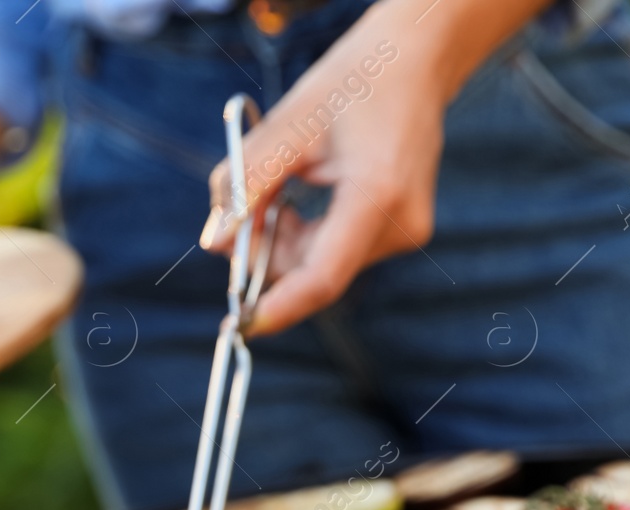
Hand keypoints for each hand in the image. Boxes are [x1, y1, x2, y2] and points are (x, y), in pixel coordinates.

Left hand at [200, 8, 443, 334]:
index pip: (322, 277)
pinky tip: (298, 201)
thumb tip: (215, 240)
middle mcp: (400, 225)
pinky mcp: (399, 234)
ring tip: (277, 190)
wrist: (414, 64)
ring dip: (281, 242)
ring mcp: (405, 233)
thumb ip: (243, 183)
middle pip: (312, 273)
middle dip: (264, 255)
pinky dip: (302, 238)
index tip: (238, 325)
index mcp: (378, 195)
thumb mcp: (286, 125)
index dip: (276, 308)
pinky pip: (333, 254)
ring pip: (319, 266)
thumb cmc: (352, 84)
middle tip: (238, 215)